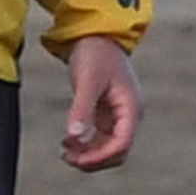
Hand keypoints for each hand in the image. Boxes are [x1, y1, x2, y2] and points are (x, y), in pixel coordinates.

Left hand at [61, 34, 141, 170]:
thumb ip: (81, 109)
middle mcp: (129, 115)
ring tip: (65, 153)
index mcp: (131, 108)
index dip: (101, 156)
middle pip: (118, 151)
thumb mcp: (87, 81)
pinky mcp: (107, 112)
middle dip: (95, 159)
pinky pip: (101, 138)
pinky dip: (86, 144)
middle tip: (68, 158)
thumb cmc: (94, 54)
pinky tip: (67, 142)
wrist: (95, 35)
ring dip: (90, 154)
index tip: (77, 159)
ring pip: (109, 147)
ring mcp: (119, 115)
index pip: (122, 144)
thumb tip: (74, 138)